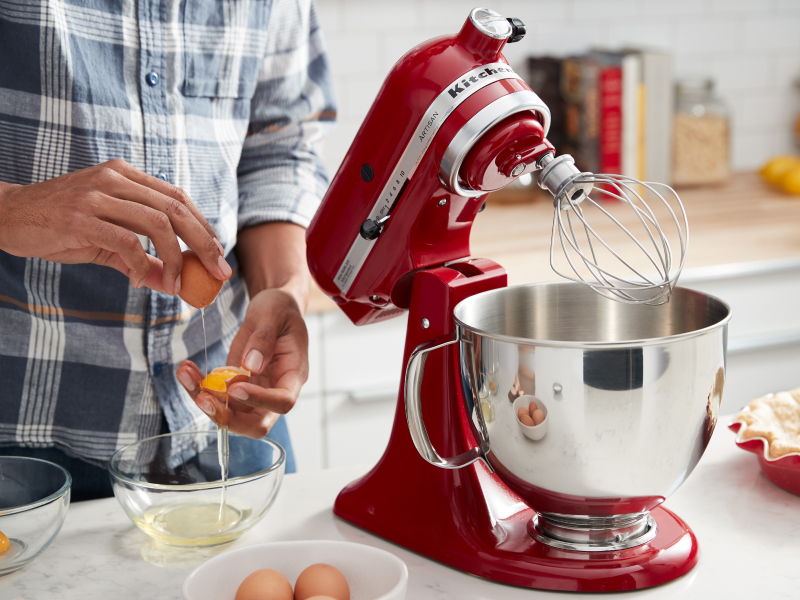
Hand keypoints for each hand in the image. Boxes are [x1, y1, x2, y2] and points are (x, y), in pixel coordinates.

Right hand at [0, 159, 230, 293]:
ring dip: (175, 259)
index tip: (218, 255)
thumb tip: (169, 284)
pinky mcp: (80, 217)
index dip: (203, 227)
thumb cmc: (59, 225)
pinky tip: (137, 279)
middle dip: (203, 243)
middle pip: (176, 209)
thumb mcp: (105, 239)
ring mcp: (97, 196)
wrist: (6, 216)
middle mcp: (115, 179)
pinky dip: (139, 264)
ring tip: (176, 285)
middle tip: (218, 271)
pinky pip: (125, 241)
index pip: (178, 198)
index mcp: (126, 176)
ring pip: (157, 224)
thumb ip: (138, 258)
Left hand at [176, 289, 308, 436]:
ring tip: (186, 374)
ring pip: (231, 413)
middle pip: (257, 423)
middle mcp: (276, 390)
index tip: (234, 386)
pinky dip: (199, 387)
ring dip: (205, 400)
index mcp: (293, 374)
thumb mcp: (273, 315)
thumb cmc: (280, 310)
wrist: (272, 310)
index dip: (260, 400)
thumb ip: (264, 339)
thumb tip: (251, 366)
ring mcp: (255, 392)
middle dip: (228, 418)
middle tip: (203, 398)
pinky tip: (187, 370)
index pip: (283, 401)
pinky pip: (217, 397)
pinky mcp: (237, 387)